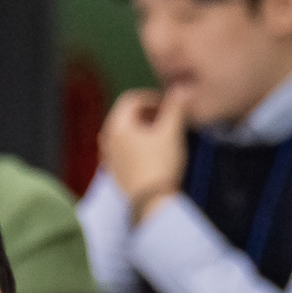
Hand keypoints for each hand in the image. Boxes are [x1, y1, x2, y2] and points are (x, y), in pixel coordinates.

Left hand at [98, 88, 188, 218]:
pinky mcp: (116, 174)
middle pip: (127, 117)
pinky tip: (154, 154)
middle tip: (168, 118)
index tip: (169, 104)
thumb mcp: (171, 132)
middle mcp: (108, 139)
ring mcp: (110, 158)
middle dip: (148, 114)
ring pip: (126, 135)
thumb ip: (176, 107)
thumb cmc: (160, 165)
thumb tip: (183, 89)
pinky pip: (125, 152)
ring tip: (163, 136)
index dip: (153, 97)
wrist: (152, 203)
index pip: (131, 100)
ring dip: (144, 130)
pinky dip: (139, 146)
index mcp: (117, 125)